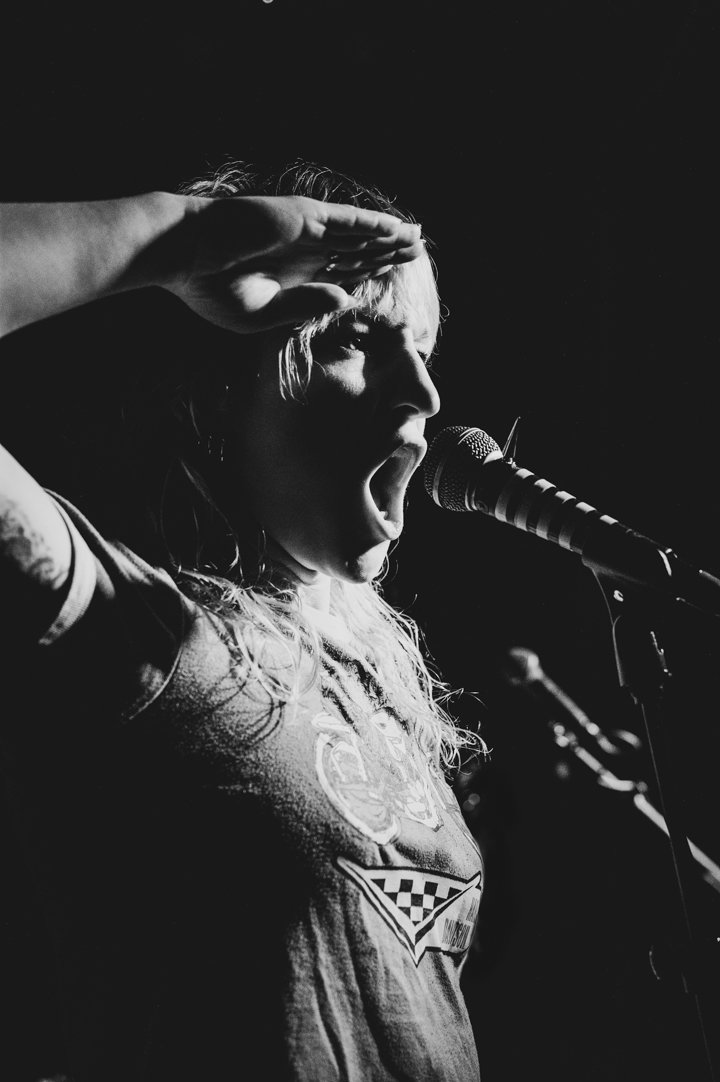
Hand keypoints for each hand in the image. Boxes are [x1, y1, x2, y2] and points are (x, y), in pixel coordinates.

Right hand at [162, 194, 423, 332]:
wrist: (183, 255)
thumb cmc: (209, 288)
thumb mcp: (262, 313)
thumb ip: (305, 307)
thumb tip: (346, 300)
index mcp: (291, 275)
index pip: (339, 274)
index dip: (366, 273)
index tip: (388, 276)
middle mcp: (303, 251)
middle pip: (356, 252)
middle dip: (385, 253)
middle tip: (415, 254)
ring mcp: (304, 232)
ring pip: (358, 235)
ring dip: (388, 238)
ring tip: (416, 240)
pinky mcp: (302, 218)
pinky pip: (348, 221)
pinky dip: (373, 224)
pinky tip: (396, 228)